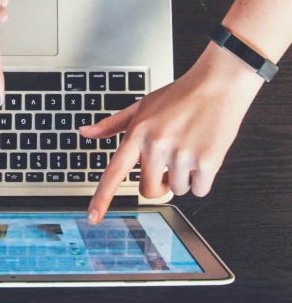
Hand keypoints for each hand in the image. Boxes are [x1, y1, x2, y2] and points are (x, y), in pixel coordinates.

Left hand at [81, 44, 262, 223]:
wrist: (217, 85)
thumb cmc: (180, 95)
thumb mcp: (141, 105)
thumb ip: (112, 124)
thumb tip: (85, 132)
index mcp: (138, 132)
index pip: (114, 171)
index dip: (102, 197)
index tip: (92, 217)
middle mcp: (157, 145)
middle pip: (149, 190)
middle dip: (159, 183)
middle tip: (169, 161)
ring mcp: (181, 155)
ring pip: (177, 190)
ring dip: (184, 177)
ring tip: (189, 147)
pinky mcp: (206, 162)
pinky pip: (199, 190)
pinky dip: (203, 179)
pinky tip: (203, 153)